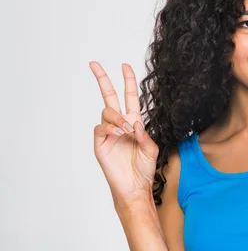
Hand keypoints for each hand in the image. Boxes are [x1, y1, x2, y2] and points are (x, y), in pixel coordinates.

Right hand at [89, 61, 158, 208]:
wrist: (135, 186)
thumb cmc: (144, 168)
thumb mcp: (151, 148)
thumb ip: (144, 134)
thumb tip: (133, 122)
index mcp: (133, 122)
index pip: (129, 97)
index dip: (128, 81)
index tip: (125, 66)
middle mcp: (120, 124)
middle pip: (109, 96)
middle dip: (102, 79)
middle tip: (94, 64)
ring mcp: (108, 133)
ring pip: (107, 111)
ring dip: (117, 117)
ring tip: (125, 130)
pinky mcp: (100, 143)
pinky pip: (100, 127)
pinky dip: (110, 127)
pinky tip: (118, 133)